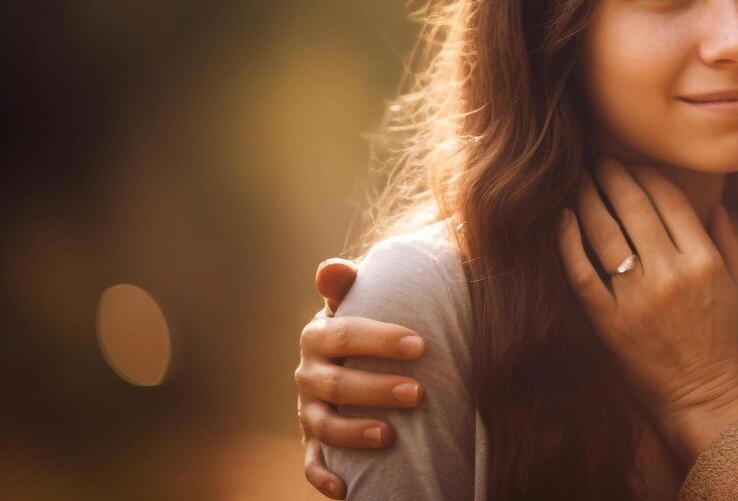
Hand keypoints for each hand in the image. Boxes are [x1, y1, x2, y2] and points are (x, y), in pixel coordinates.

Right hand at [297, 258, 426, 498]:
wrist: (350, 357)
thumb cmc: (364, 326)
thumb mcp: (359, 301)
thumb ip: (350, 285)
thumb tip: (330, 268)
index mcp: (318, 336)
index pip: (343, 335)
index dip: (379, 339)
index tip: (420, 344)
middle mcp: (307, 374)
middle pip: (336, 385)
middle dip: (377, 389)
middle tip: (419, 392)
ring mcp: (308, 410)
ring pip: (324, 425)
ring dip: (354, 432)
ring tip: (391, 435)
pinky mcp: (313, 441)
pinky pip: (312, 463)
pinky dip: (323, 477)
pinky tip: (345, 490)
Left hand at [558, 158, 737, 466]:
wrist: (708, 404)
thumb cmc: (730, 348)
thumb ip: (734, 244)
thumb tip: (718, 206)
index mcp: (705, 261)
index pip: (669, 199)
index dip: (645, 173)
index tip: (631, 161)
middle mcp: (670, 273)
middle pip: (633, 206)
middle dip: (611, 174)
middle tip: (595, 158)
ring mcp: (637, 298)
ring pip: (604, 232)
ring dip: (587, 198)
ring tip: (577, 179)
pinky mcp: (608, 324)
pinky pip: (581, 273)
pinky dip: (568, 242)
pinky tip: (562, 219)